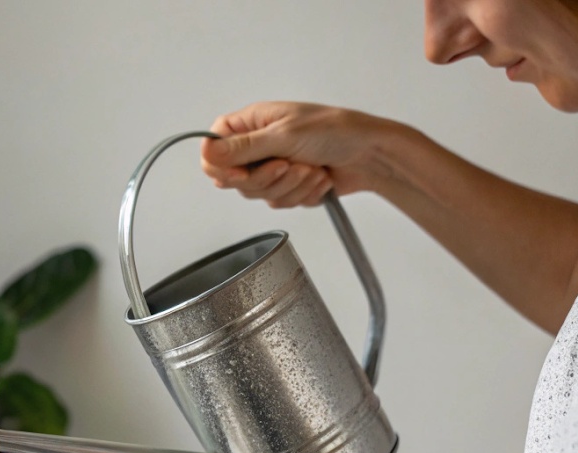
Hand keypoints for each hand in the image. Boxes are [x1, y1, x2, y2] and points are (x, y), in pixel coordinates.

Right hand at [200, 102, 402, 207]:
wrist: (370, 155)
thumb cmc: (335, 131)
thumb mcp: (284, 135)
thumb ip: (242, 148)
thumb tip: (207, 150)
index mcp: (252, 124)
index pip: (214, 148)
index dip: (221, 165)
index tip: (240, 172)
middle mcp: (259, 146)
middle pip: (235, 179)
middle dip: (266, 178)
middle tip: (287, 165)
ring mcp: (274, 167)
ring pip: (259, 194)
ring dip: (290, 186)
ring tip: (311, 169)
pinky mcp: (289, 186)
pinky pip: (280, 203)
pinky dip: (302, 194)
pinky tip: (318, 177)